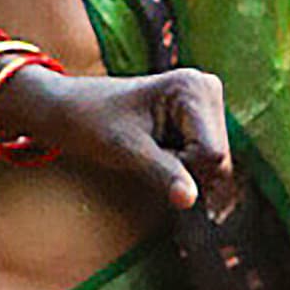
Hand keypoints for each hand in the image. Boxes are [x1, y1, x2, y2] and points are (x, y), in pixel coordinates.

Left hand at [0, 61, 234, 209]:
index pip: (212, 154)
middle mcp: (208, 89)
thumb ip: (162, 173)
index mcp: (193, 87)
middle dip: (186, 172)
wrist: (70, 110)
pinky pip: (205, 161)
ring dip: (184, 172)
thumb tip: (191, 201)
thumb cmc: (92, 121)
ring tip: (151, 152)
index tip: (149, 157)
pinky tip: (159, 154)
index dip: (183, 170)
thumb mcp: (126, 149)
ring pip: (214, 165)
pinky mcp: (200, 119)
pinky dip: (183, 168)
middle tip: (147, 155)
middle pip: (218, 160)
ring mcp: (206, 104)